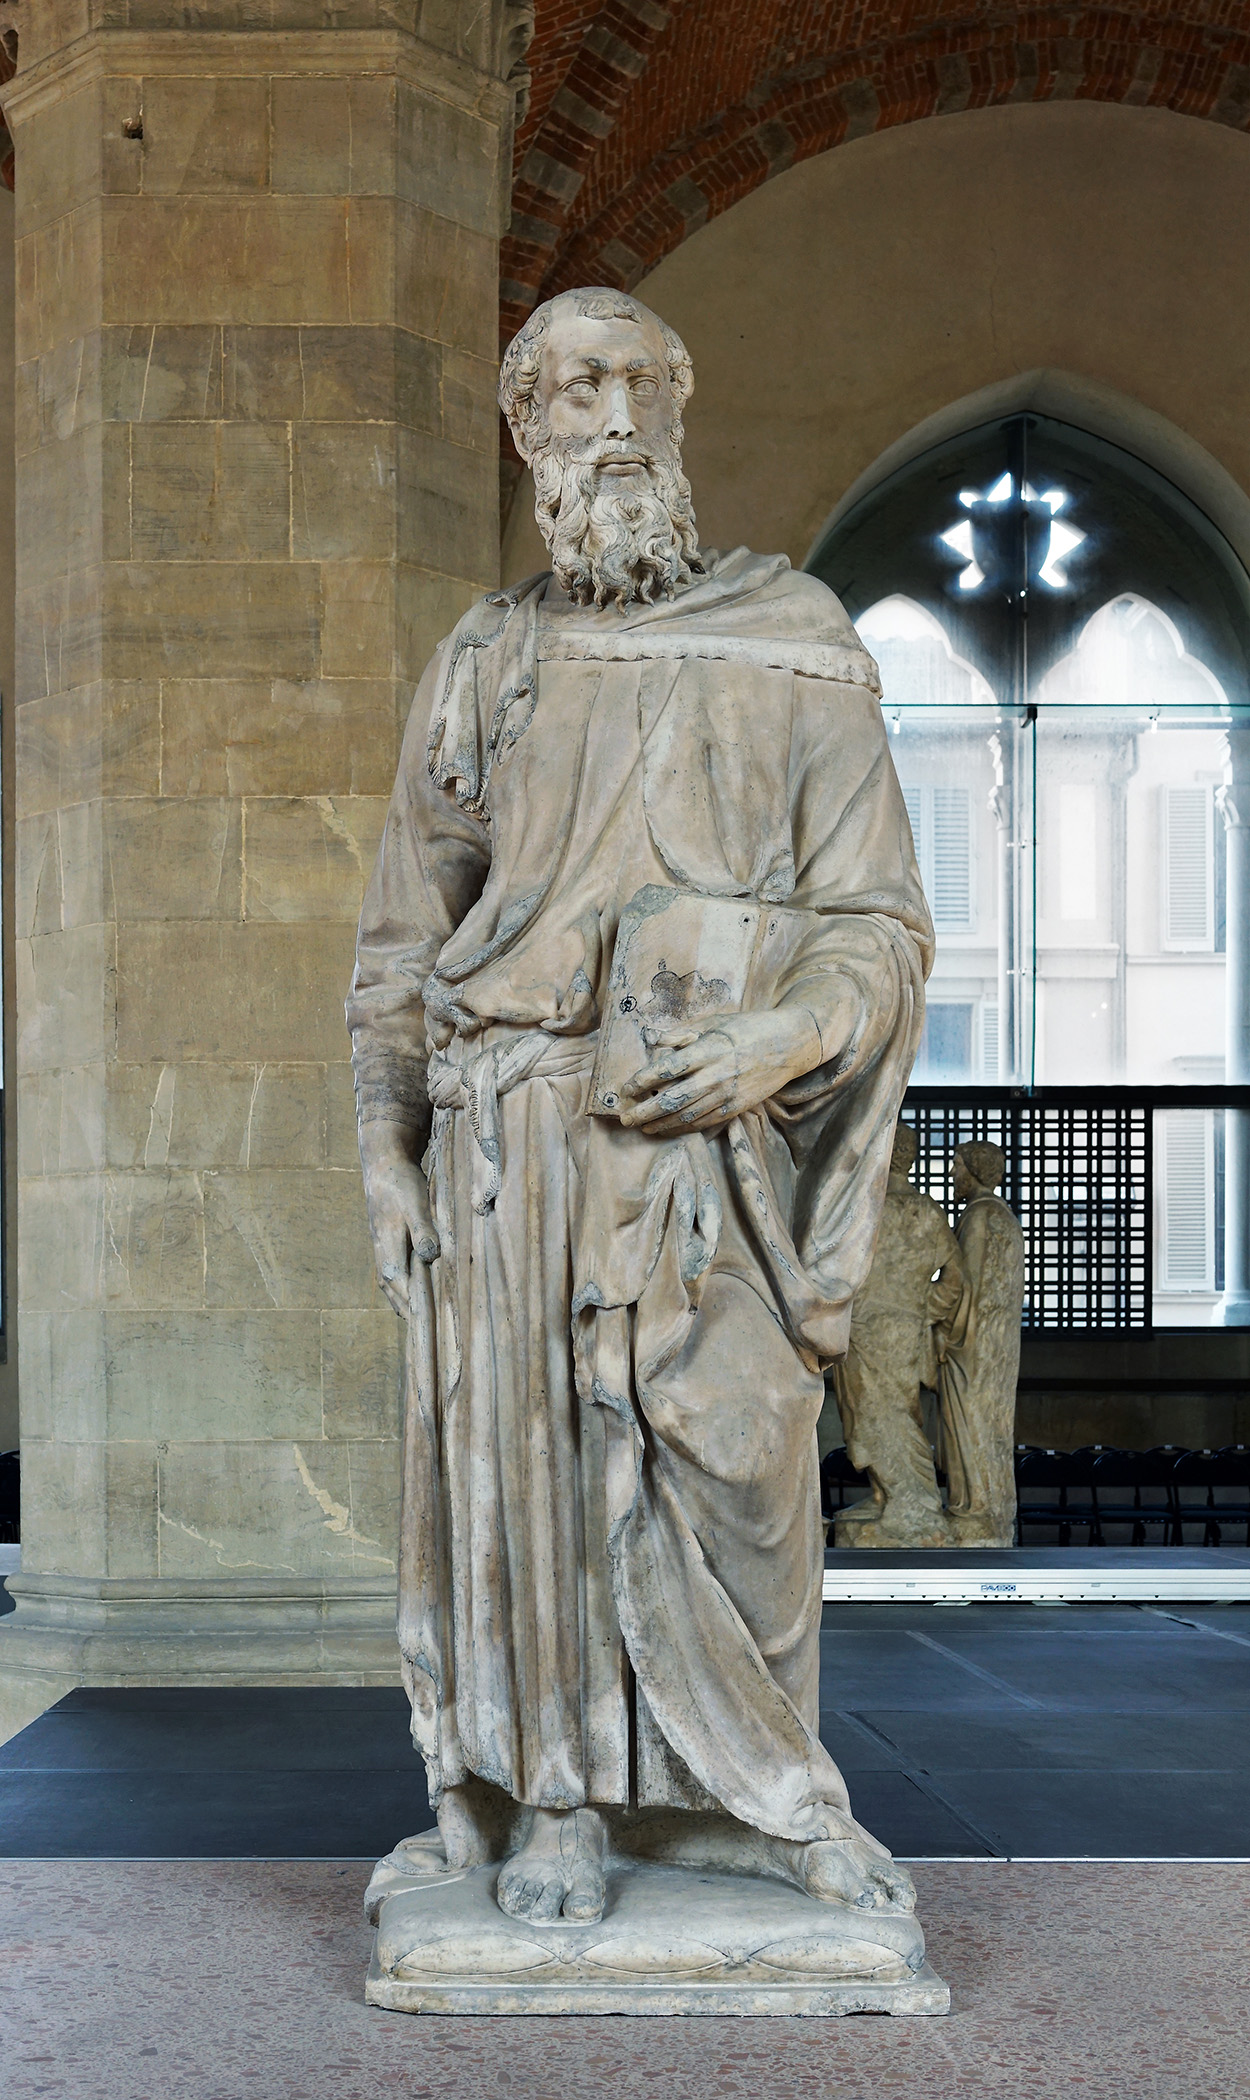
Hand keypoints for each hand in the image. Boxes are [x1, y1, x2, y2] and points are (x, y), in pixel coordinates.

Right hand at [359, 1120, 438, 1316]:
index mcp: (389, 1252)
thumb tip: (430, 1257)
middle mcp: (383, 1256)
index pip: (404, 1290)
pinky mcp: (387, 1244)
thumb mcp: (416, 1205)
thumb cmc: (401, 1184)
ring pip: (393, 1286)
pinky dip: (403, 1289)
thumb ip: (423, 1231)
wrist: (383, 1164)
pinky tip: (414, 1293)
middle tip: (428, 1337)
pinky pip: (394, 1275)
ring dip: (405, 1303)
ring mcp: (382, 1251)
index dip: (416, 1310)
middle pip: (396, 1295)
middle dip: (410, 1314)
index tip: (430, 1329)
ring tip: (420, 1322)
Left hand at [618, 1007, 823, 1136]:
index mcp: (708, 1050)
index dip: (643, 1080)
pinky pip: (704, 1123)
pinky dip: (682, 1128)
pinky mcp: (735, 1108)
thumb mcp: (714, 1022)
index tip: (626, 1088)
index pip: (667, 1069)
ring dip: (660, 1124)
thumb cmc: (746, 1028)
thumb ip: (682, 1033)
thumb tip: (653, 1041)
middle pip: (673, 1099)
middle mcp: (716, 1075)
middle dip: (645, 1111)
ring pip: (686, 1116)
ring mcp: (726, 1095)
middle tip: (626, 1118)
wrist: (787, 1045)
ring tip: (641, 1127)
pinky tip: (666, 1129)